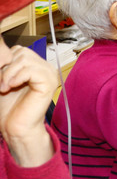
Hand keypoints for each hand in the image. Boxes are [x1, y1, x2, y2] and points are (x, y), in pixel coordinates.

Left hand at [0, 44, 58, 166]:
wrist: (16, 128)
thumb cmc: (9, 108)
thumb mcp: (4, 81)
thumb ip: (5, 67)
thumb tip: (1, 53)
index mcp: (37, 66)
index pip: (20, 50)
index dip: (5, 61)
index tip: (0, 79)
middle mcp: (45, 68)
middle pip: (22, 52)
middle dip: (6, 67)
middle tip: (1, 84)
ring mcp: (49, 74)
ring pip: (25, 59)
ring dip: (8, 73)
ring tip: (4, 87)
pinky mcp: (48, 83)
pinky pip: (31, 70)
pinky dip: (16, 77)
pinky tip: (11, 87)